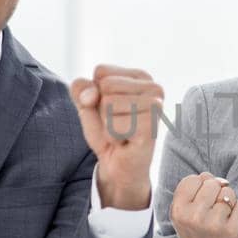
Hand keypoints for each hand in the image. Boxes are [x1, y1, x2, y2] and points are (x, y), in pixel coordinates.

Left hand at [70, 64, 163, 209]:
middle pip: (105, 86)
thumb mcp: (86, 103)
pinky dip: (112, 137)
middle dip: (102, 110)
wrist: (119, 166)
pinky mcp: (152, 126)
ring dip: (107, 124)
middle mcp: (154, 87)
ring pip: (108, 104)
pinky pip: (113, 125)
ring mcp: (156, 106)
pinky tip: (125, 142)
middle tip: (117, 124)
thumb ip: (80, 88)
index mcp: (141, 76)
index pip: (101, 71)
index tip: (111, 110)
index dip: (96, 93)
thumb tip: (91, 94)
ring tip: (122, 133)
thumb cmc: (107, 131)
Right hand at [170, 172, 237, 237]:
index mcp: (178, 210)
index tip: (198, 201)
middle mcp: (194, 217)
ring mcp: (214, 225)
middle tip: (210, 210)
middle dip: (214, 192)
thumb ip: (192, 188)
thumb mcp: (183, 211)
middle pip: (212, 183)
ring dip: (227, 201)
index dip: (198, 186)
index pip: (193, 179)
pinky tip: (230, 222)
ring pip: (228, 192)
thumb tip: (211, 176)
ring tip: (219, 217)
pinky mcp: (233, 230)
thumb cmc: (194, 230)